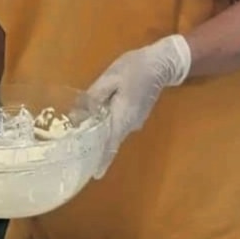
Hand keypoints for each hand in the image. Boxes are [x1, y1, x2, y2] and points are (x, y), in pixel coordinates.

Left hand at [86, 34, 191, 177]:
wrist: (161, 62)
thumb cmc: (135, 68)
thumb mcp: (110, 78)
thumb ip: (94, 97)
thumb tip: (78, 114)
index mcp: (124, 116)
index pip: (111, 143)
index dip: (102, 160)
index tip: (94, 175)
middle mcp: (131, 123)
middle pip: (112, 141)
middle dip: (97, 151)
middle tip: (79, 159)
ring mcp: (135, 120)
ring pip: (115, 132)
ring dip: (101, 138)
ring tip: (81, 142)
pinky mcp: (135, 113)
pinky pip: (119, 124)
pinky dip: (107, 127)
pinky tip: (95, 124)